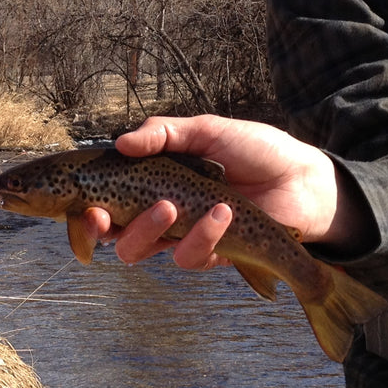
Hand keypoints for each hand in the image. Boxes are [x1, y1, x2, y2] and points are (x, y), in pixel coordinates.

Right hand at [69, 115, 359, 266]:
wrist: (304, 179)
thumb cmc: (256, 151)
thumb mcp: (207, 131)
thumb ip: (164, 134)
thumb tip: (121, 141)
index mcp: (154, 181)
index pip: (106, 201)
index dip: (84, 210)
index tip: (83, 203)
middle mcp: (161, 214)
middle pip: (114, 235)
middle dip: (101, 230)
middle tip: (102, 215)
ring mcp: (184, 237)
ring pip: (142, 251)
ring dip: (149, 230)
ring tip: (172, 205)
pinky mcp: (212, 256)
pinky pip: (189, 257)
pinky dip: (202, 235)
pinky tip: (223, 212)